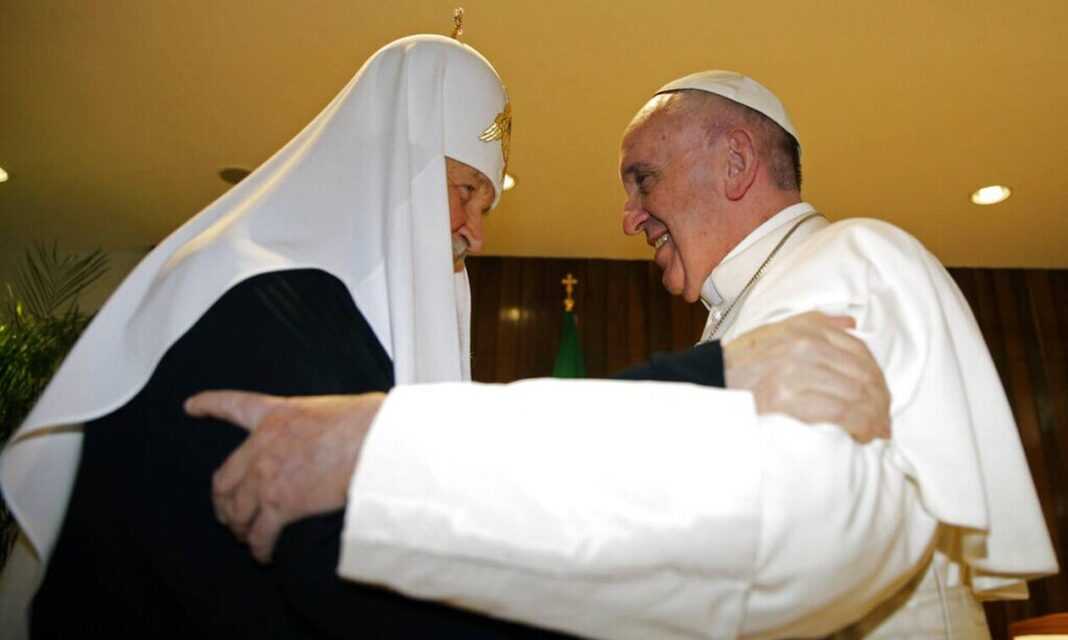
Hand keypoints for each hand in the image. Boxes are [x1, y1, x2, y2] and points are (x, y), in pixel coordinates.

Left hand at [184, 390, 385, 562]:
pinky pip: (260, 534)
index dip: (208, 405)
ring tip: (245, 538)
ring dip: (238, 528)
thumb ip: (314, 423)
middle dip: (222, 501)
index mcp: (276, 415)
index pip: (234, 405)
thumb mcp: (330, 408)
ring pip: (236, 510)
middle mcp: (262, 446)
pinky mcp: (282, 505)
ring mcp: (268, 477)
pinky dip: (258, 548)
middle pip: (224, 478)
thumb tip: (332, 438)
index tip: (191, 406)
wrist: (373, 440)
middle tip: (228, 514)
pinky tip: (263, 555)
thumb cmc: (366, 421)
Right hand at [723, 312, 890, 442]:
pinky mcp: (789, 397)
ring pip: (857, 394)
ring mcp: (797, 370)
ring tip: (875, 432)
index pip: (859, 351)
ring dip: (873, 417)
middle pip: (863, 374)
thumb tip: (852, 324)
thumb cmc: (740, 363)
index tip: (881, 399)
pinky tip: (863, 435)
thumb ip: (815, 324)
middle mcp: (805, 344)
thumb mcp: (775, 331)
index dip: (877, 378)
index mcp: (806, 328)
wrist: (707, 382)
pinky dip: (860, 425)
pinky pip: (841, 411)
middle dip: (880, 402)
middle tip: (883, 422)